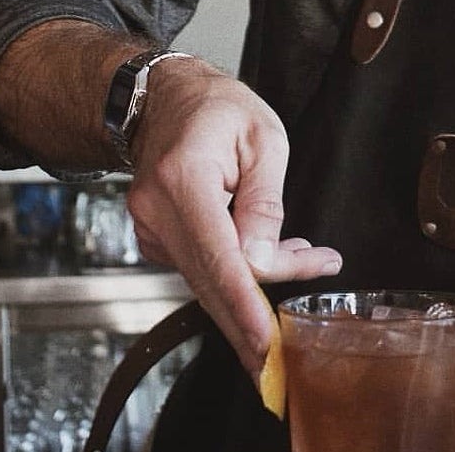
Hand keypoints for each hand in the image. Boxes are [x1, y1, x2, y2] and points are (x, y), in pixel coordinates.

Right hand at [125, 59, 342, 380]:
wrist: (167, 98)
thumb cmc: (219, 108)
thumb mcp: (263, 138)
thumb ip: (264, 201)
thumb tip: (263, 258)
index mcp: (184, 178)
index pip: (217, 257)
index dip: (244, 305)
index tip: (264, 343)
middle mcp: (157, 210)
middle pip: (208, 282)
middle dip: (251, 321)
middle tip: (283, 357)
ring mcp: (149, 227)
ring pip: (207, 279)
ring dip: (255, 285)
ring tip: (305, 256)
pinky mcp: (154, 237)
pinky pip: (198, 267)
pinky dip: (234, 273)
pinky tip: (266, 252)